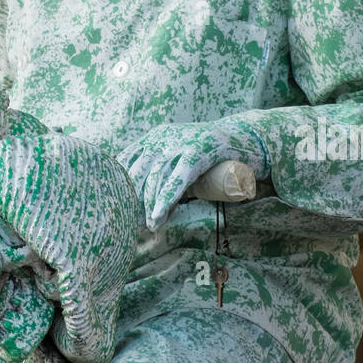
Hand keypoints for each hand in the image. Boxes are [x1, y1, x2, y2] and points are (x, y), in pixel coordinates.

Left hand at [120, 119, 269, 230]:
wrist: (244, 137)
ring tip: (150, 226)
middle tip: (129, 223)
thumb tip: (143, 207)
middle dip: (133, 199)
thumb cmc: (208, 156)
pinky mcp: (199, 151)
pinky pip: (178, 178)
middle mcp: (163, 136)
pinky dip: (166, 198)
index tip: (117, 209)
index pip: (128, 162)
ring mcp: (181, 142)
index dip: (121, 186)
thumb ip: (163, 175)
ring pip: (157, 178)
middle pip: (138, 172)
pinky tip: (159, 215)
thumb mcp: (179, 160)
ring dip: (150, 205)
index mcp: (154, 137)